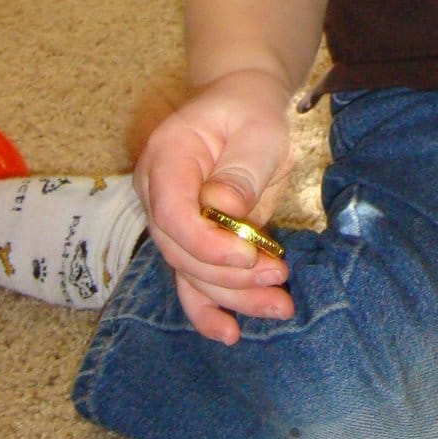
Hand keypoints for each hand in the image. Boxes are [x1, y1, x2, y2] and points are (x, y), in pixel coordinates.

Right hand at [132, 69, 295, 344]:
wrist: (243, 106)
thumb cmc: (250, 111)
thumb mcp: (257, 129)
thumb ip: (240, 170)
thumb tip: (223, 209)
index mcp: (167, 157)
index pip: (172, 213)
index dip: (206, 242)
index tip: (249, 253)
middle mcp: (158, 194)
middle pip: (180, 250)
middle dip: (229, 273)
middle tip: (279, 275)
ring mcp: (171, 221)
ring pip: (190, 273)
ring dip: (232, 297)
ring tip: (279, 307)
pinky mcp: (191, 241)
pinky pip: (192, 281)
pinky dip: (210, 309)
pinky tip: (230, 333)